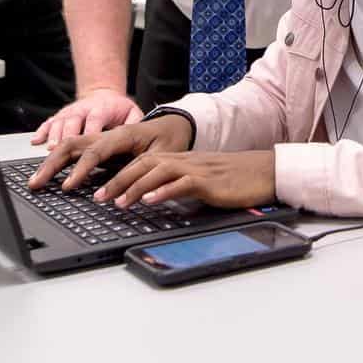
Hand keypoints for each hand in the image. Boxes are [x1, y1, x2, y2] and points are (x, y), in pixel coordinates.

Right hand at [28, 113, 190, 190]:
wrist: (174, 122)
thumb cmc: (170, 138)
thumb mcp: (163, 155)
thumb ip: (142, 172)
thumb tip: (119, 192)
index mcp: (122, 135)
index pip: (94, 152)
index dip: (79, 170)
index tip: (67, 187)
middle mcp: (106, 134)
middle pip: (71, 144)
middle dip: (51, 164)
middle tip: (36, 184)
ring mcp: (99, 135)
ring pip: (67, 144)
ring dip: (49, 162)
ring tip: (35, 181)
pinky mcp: (97, 141)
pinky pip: (71, 144)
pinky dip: (54, 153)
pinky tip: (42, 165)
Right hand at [30, 87, 141, 146]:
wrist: (103, 93)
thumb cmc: (118, 108)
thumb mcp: (132, 112)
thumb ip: (135, 122)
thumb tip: (138, 136)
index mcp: (100, 109)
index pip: (94, 122)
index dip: (88, 135)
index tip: (86, 151)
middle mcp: (82, 110)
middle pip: (71, 124)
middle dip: (64, 140)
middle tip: (58, 156)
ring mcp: (69, 113)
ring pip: (58, 124)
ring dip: (52, 138)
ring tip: (48, 152)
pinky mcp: (60, 116)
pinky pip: (48, 123)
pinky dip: (41, 132)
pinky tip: (34, 142)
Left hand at [97, 148, 276, 208]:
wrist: (264, 171)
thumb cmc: (235, 178)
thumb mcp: (202, 180)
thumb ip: (179, 184)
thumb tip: (155, 197)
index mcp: (181, 160)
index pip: (143, 162)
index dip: (120, 174)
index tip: (101, 189)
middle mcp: (184, 161)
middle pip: (143, 164)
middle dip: (117, 180)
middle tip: (98, 197)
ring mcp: (196, 169)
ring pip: (157, 172)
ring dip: (134, 187)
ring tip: (118, 202)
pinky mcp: (208, 181)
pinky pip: (181, 184)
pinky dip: (164, 191)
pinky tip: (150, 201)